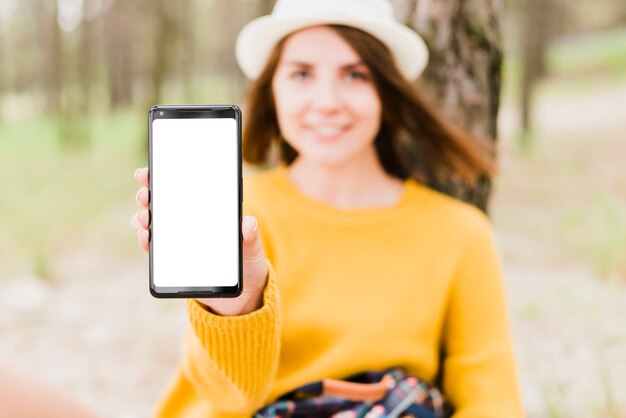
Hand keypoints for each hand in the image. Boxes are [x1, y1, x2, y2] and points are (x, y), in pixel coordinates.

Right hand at [131, 167, 268, 315]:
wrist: (243, 295)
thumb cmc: (249, 264)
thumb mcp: (252, 249)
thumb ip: (250, 237)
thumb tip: (247, 223)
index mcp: (208, 213)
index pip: (184, 189)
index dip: (165, 177)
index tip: (151, 171)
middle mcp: (190, 223)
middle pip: (164, 204)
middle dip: (149, 195)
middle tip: (145, 195)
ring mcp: (179, 241)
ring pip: (155, 224)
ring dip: (144, 218)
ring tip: (145, 218)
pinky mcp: (173, 261)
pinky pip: (155, 249)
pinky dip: (147, 242)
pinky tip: (146, 237)